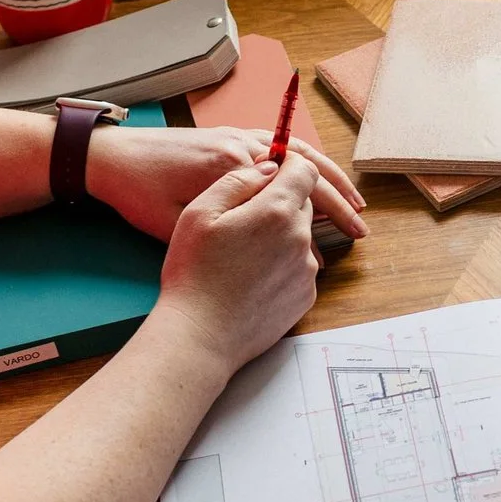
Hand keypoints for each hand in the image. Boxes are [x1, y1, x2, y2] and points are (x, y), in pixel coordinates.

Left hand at [85, 125, 365, 242]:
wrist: (111, 157)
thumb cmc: (139, 194)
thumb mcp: (179, 220)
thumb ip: (227, 224)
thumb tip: (273, 239)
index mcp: (235, 166)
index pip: (297, 187)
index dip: (327, 212)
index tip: (347, 235)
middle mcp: (242, 145)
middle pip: (306, 166)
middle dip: (339, 195)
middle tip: (362, 222)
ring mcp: (236, 136)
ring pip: (297, 151)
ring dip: (326, 174)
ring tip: (350, 198)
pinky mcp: (227, 136)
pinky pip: (278, 144)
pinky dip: (302, 160)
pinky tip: (312, 175)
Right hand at [152, 152, 324, 375]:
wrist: (201, 335)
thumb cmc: (193, 272)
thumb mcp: (200, 212)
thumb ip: (238, 181)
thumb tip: (268, 168)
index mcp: (277, 210)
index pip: (304, 169)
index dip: (286, 166)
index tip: (268, 174)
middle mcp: (301, 238)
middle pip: (302, 203)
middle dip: (279, 202)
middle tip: (243, 220)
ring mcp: (306, 269)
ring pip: (300, 236)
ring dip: (280, 235)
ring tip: (243, 255)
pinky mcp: (306, 295)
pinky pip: (298, 266)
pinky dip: (282, 265)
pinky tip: (251, 277)